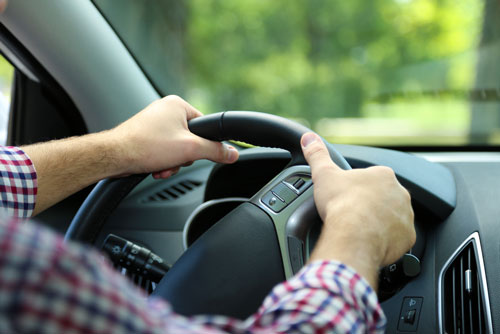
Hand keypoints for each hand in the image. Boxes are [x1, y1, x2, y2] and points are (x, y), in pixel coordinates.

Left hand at [109, 95, 238, 177]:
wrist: (114, 156)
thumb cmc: (146, 146)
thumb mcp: (190, 149)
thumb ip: (215, 151)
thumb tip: (233, 153)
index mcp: (177, 105)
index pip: (204, 125)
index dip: (202, 143)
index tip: (196, 153)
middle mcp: (165, 110)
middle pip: (190, 139)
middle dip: (183, 157)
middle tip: (174, 160)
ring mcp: (154, 123)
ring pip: (176, 148)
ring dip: (173, 162)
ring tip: (161, 166)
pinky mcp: (146, 136)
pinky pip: (164, 151)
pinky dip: (162, 162)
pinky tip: (155, 167)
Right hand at [302, 132, 414, 288]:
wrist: (353, 236)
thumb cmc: (341, 204)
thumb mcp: (324, 174)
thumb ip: (317, 154)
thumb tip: (308, 138)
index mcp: (383, 175)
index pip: (372, 179)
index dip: (357, 189)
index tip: (346, 198)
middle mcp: (400, 194)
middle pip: (384, 199)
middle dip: (370, 206)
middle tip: (351, 215)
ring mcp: (405, 216)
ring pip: (392, 218)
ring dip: (379, 223)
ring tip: (359, 231)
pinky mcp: (407, 237)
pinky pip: (398, 238)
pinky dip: (386, 241)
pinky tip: (370, 243)